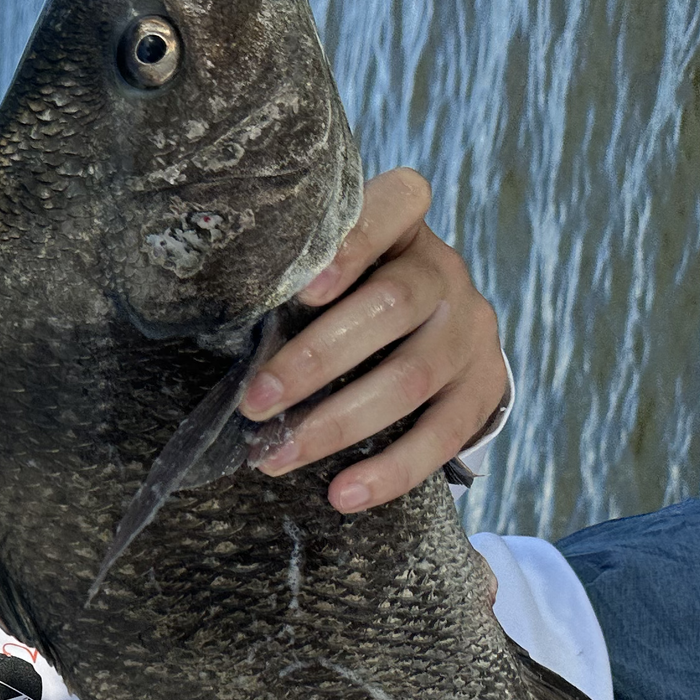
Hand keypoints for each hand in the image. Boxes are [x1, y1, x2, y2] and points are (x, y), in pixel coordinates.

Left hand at [238, 167, 509, 514]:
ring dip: (338, 424)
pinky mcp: (484, 388)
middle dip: (316, 360)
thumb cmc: (355, 298)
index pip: (397, 204)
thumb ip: (296, 282)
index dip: (355, 243)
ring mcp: (471, 330)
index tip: (305, 288)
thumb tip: (214, 326)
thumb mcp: (333, 272)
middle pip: (391, 305)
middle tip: (254, 404)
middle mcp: (445, 272)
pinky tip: (342, 495)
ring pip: (412, 377)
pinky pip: (442, 436)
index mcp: (404, 227)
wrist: (441, 335)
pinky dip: (390, 471)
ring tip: (277, 457)